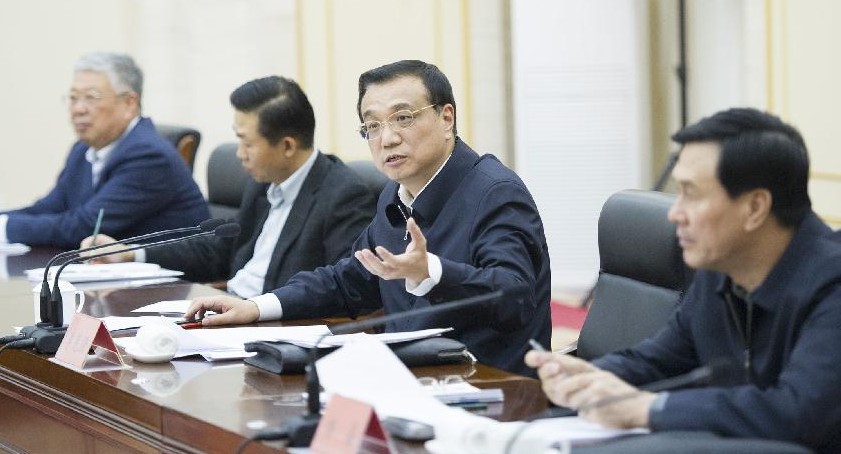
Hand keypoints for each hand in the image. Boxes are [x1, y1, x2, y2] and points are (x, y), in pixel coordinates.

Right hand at [79, 234, 134, 262]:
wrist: (128, 260)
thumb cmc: (121, 253)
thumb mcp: (110, 251)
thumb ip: (99, 252)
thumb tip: (88, 254)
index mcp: (98, 239)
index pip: (85, 243)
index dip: (84, 250)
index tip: (85, 256)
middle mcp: (95, 245)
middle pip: (84, 252)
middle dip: (88, 258)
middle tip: (94, 263)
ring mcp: (95, 253)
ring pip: (87, 259)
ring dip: (92, 263)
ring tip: (101, 264)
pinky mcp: (97, 260)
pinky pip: (92, 264)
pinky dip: (95, 266)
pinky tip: (102, 266)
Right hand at [184, 295, 258, 325]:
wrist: (254, 310)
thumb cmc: (245, 313)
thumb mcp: (231, 318)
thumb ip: (216, 320)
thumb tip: (203, 322)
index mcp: (219, 300)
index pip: (200, 302)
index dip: (191, 310)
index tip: (186, 318)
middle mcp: (216, 299)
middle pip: (198, 301)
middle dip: (191, 310)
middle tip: (187, 320)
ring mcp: (217, 302)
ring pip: (201, 304)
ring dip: (195, 312)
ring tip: (193, 321)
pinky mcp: (218, 305)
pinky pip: (206, 307)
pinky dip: (201, 313)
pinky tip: (202, 319)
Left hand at [354, 217, 429, 285]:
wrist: (420, 272)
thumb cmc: (420, 256)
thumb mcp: (421, 243)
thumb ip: (415, 232)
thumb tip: (410, 219)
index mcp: (404, 263)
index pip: (393, 261)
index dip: (385, 255)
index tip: (377, 247)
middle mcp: (396, 270)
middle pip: (382, 268)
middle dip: (372, 261)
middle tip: (363, 251)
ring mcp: (390, 274)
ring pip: (376, 271)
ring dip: (366, 263)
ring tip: (358, 253)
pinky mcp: (386, 275)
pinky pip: (374, 271)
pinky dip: (366, 264)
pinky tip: (360, 256)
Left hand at [525, 351, 653, 428]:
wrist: (639, 407)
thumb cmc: (614, 397)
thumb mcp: (595, 383)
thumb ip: (574, 382)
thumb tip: (551, 384)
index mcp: (589, 369)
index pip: (563, 360)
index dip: (545, 358)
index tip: (532, 358)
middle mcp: (592, 374)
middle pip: (558, 380)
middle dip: (555, 389)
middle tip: (562, 394)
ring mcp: (595, 386)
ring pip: (568, 397)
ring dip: (575, 405)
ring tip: (590, 403)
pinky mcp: (598, 400)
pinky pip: (581, 410)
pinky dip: (587, 413)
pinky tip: (597, 410)